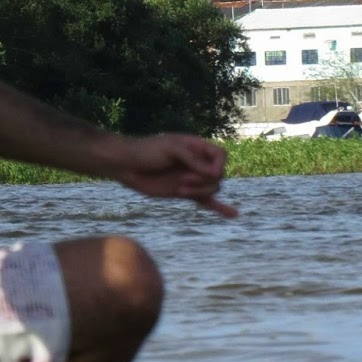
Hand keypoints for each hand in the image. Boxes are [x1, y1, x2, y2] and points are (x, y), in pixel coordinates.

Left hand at [113, 133, 237, 218]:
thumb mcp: (171, 148)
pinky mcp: (185, 193)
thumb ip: (192, 158)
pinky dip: (220, 208)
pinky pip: (206, 201)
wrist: (127, 165)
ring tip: (180, 188)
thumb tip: (213, 173)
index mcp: (196, 147)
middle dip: (203, 180)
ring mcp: (192, 179)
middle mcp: (197, 163)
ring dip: (199, 191)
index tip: (209, 172)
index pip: (221, 155)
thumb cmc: (147, 151)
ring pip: (212, 189)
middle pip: (218, 175)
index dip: (219, 165)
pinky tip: (233, 214)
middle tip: (183, 180)